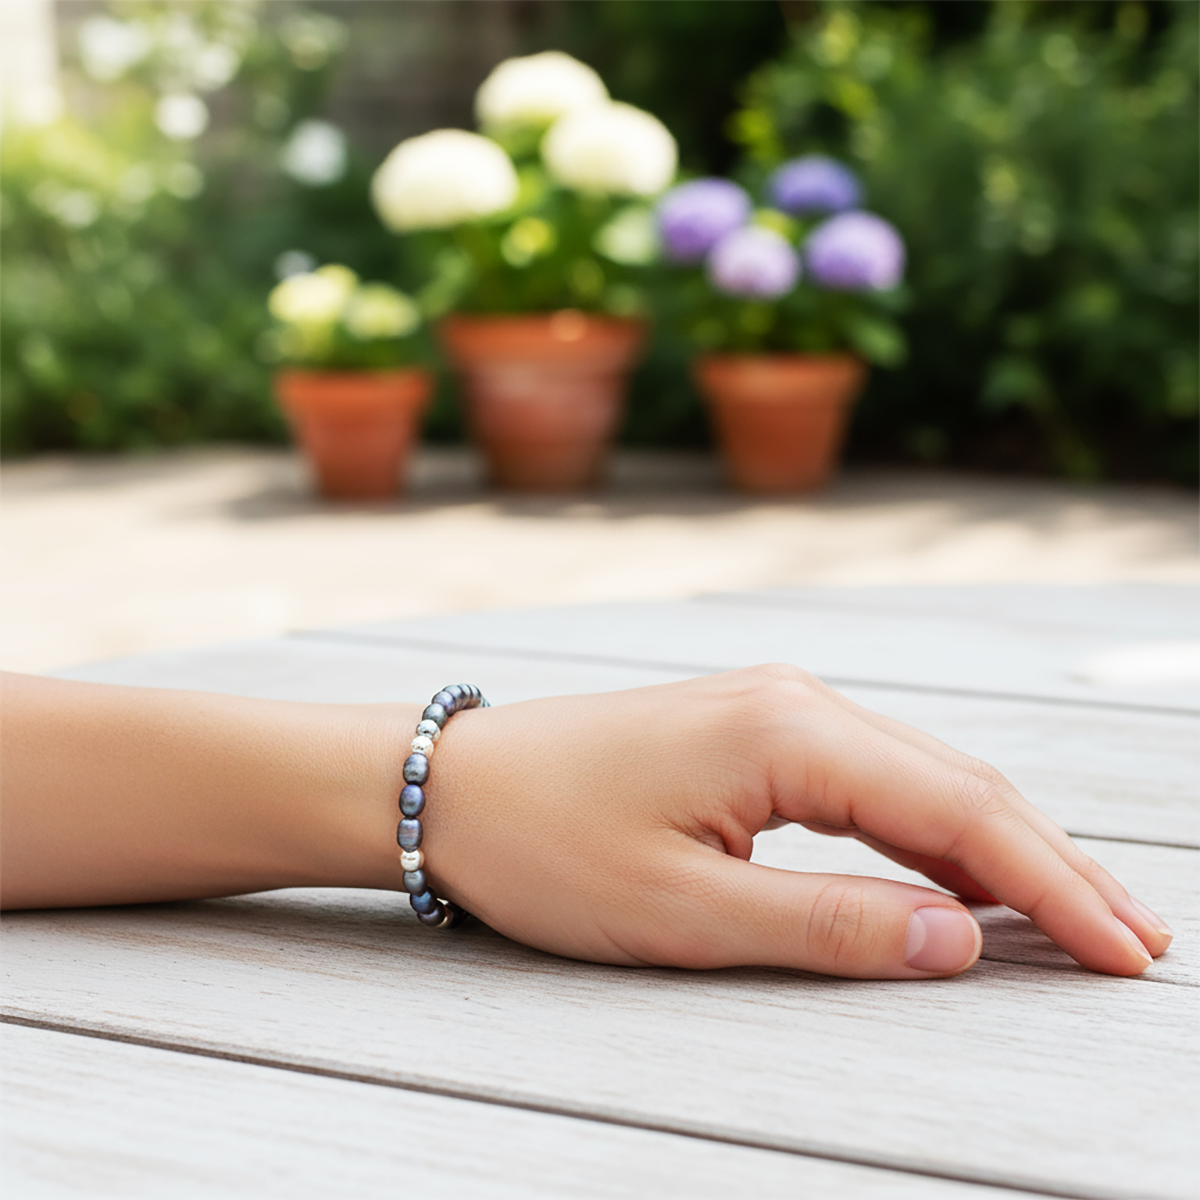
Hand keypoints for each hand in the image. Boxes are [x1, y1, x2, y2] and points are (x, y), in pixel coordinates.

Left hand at [425, 665, 1172, 978]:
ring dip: (1001, 849)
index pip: (960, 813)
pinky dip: (931, 834)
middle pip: (960, 785)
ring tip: (1079, 916)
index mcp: (788, 732)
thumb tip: (957, 941)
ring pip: (923, 780)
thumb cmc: (545, 843)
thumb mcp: (683, 911)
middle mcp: (798, 701)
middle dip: (1052, 866)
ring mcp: (777, 709)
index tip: (1129, 951)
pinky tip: (965, 879)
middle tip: (1138, 941)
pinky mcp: (755, 732)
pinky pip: (870, 783)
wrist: (450, 784)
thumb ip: (828, 925)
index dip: (1054, 888)